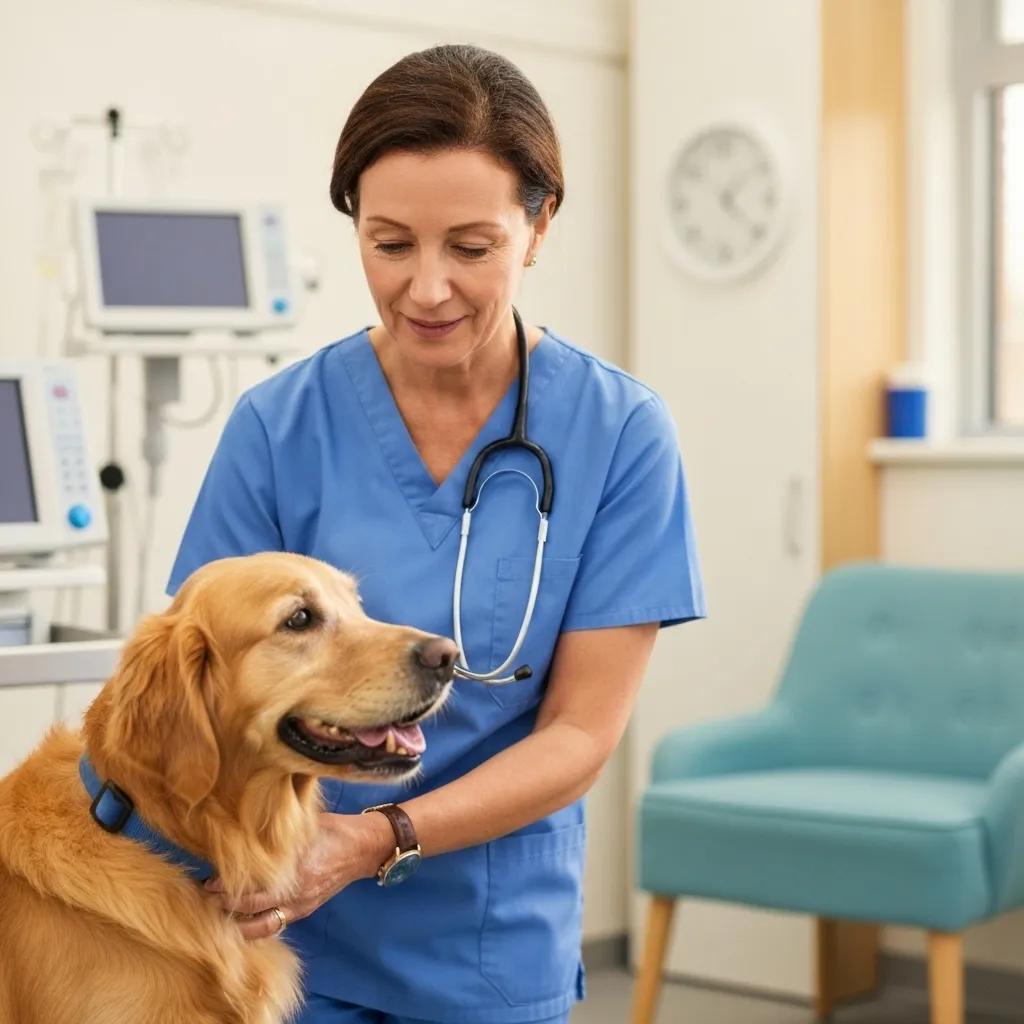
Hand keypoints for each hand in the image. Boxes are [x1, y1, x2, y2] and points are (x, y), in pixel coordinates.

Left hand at [205, 810, 393, 940]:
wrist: (363, 848)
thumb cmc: (333, 828)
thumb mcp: (305, 823)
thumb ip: (278, 831)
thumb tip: (247, 823)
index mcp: (293, 866)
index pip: (251, 883)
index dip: (227, 884)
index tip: (209, 878)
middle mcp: (294, 891)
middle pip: (249, 906)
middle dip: (223, 903)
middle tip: (204, 896)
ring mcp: (299, 905)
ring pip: (260, 926)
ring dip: (236, 923)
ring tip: (217, 915)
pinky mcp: (304, 911)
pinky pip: (275, 926)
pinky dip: (255, 928)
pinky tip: (239, 923)